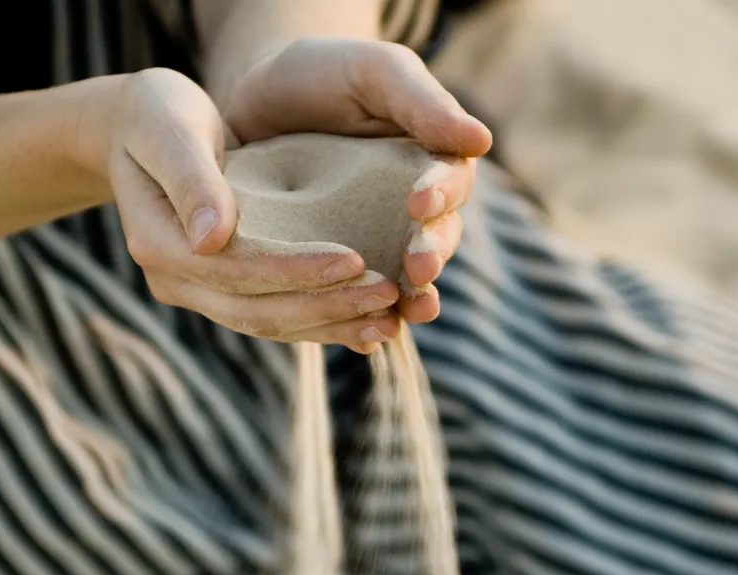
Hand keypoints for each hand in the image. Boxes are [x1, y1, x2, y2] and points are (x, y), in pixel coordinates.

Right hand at [84, 68, 402, 351]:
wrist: (139, 133)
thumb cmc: (156, 116)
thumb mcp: (169, 130)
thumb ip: (191, 179)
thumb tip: (213, 237)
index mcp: (159, 245)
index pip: (236, 270)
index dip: (296, 269)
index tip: (355, 258)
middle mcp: (177, 281)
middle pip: (258, 311)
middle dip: (327, 306)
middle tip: (389, 295)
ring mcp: (199, 292)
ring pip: (271, 323)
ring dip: (332, 325)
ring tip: (391, 320)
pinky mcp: (225, 291)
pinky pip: (277, 316)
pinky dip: (324, 321)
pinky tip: (370, 322)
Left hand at [223, 38, 493, 324]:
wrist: (257, 97)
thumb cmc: (325, 73)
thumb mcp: (373, 72)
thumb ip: (421, 103)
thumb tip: (480, 141)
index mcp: (430, 162)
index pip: (449, 184)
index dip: (440, 196)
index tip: (420, 201)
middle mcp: (409, 210)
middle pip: (435, 241)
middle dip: (430, 257)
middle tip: (418, 268)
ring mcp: (374, 241)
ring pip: (402, 280)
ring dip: (408, 302)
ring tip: (404, 316)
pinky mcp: (334, 267)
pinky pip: (354, 301)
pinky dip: (361, 322)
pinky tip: (362, 338)